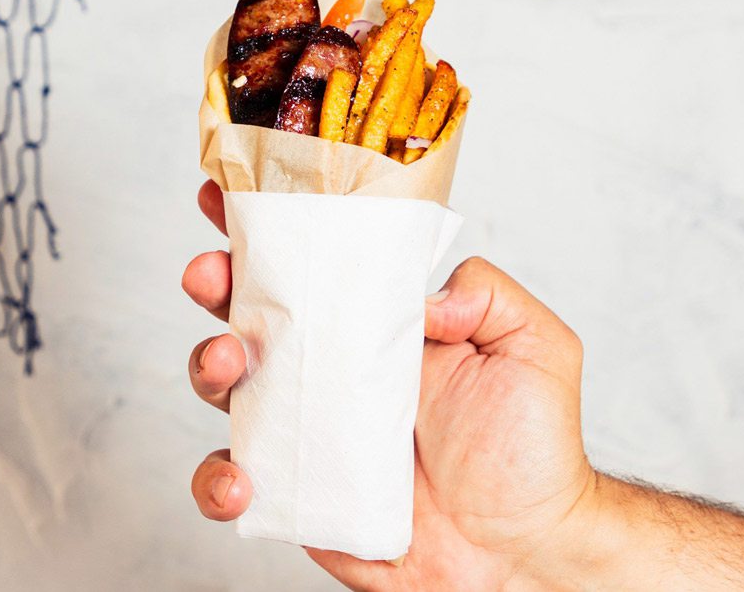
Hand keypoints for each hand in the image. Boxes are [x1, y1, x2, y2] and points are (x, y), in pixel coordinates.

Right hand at [183, 180, 595, 590]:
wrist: (521, 550)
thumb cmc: (530, 449)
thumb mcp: (534, 345)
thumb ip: (486, 294)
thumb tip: (419, 296)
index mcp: (379, 325)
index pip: (318, 262)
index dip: (267, 227)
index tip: (225, 194)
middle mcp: (335, 370)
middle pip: (251, 311)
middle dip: (215, 282)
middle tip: (212, 274)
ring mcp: (309, 429)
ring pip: (226, 386)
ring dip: (208, 364)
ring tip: (233, 364)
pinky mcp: (295, 492)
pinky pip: (232, 480)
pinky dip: (217, 479)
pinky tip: (243, 481)